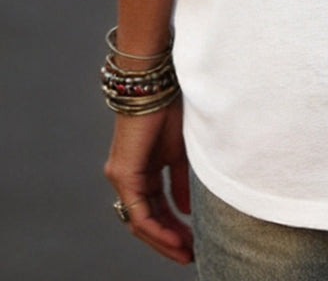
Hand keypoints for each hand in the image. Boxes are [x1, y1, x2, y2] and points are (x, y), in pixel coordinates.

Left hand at [104, 98, 193, 264]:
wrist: (156, 84)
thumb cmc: (169, 109)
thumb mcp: (180, 151)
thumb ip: (179, 181)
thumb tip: (185, 208)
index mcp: (142, 171)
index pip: (155, 209)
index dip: (173, 227)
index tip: (193, 241)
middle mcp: (127, 178)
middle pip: (145, 221)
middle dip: (169, 240)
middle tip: (190, 254)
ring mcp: (122, 177)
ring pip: (139, 222)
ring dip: (164, 240)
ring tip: (186, 251)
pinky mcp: (123, 173)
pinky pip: (138, 212)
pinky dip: (156, 228)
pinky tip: (175, 237)